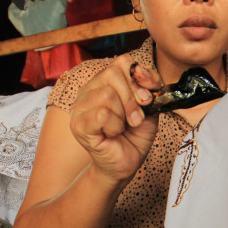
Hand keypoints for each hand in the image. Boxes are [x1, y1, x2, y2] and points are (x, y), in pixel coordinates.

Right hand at [70, 53, 161, 183]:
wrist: (125, 164)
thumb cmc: (134, 136)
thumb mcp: (149, 109)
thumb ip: (149, 88)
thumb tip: (144, 74)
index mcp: (104, 82)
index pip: (122, 62)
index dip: (140, 76)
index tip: (148, 97)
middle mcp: (89, 90)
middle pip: (113, 74)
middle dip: (132, 98)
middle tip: (136, 118)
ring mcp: (80, 107)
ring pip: (107, 94)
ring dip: (124, 115)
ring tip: (123, 127)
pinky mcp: (78, 125)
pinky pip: (102, 114)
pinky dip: (115, 126)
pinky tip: (113, 134)